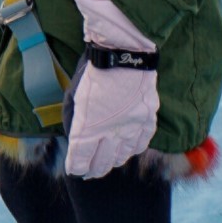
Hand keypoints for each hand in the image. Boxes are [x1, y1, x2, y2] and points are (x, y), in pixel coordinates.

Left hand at [64, 0, 160, 178]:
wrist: (124, 51)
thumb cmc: (95, 69)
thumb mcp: (75, 94)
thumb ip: (74, 118)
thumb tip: (75, 135)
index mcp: (89, 127)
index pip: (81, 158)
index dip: (76, 167)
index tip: (74, 169)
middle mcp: (111, 132)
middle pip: (102, 162)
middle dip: (93, 169)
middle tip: (88, 172)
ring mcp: (131, 127)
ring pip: (122, 157)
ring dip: (112, 161)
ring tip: (106, 163)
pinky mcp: (147, 120)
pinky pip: (140, 144)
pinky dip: (132, 150)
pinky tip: (126, 150)